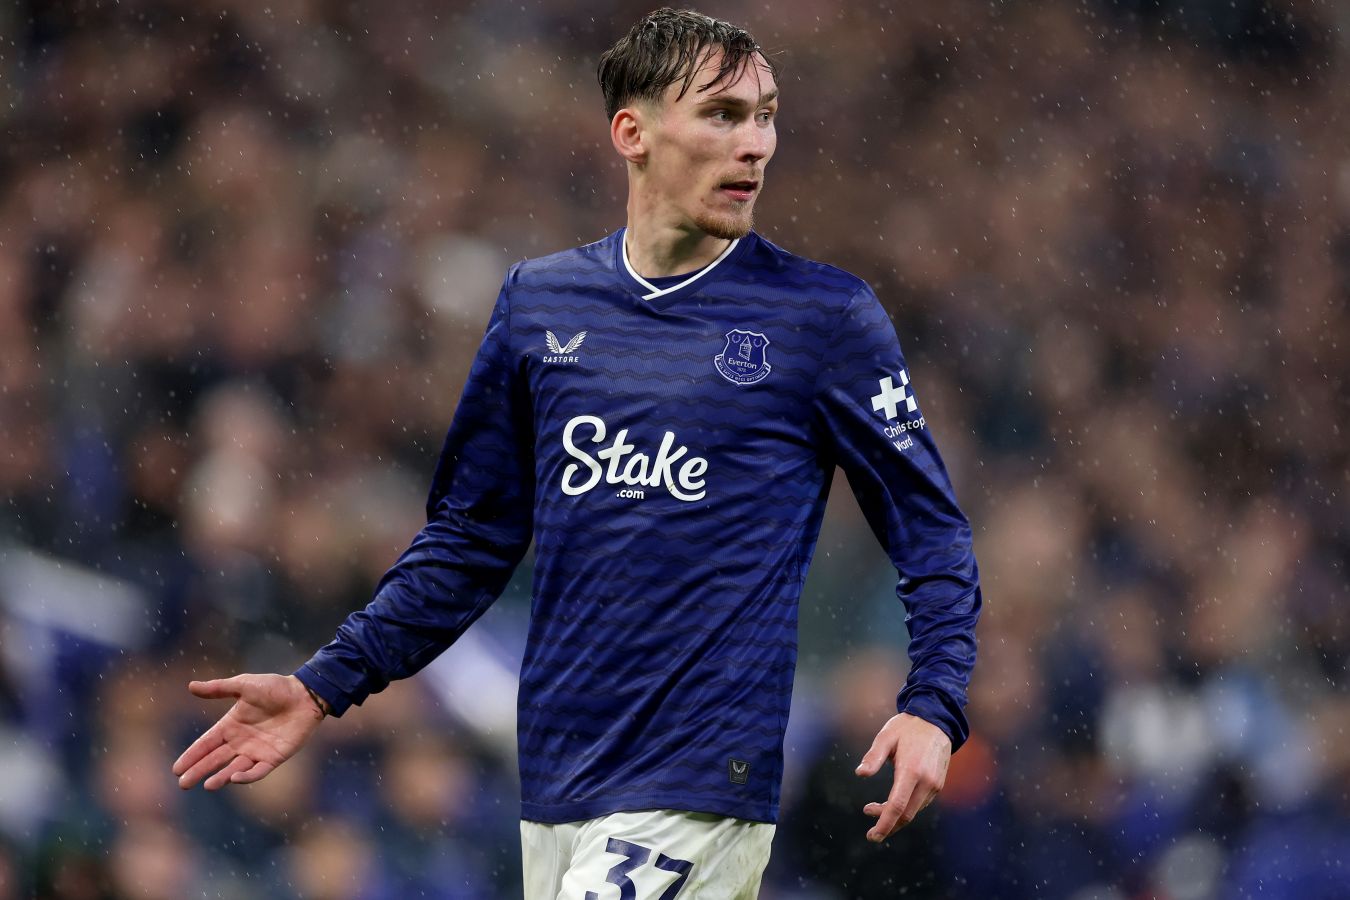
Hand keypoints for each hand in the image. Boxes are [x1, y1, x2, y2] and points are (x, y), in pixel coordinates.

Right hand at [173, 674, 324, 789]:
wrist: (306, 694)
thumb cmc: (276, 687)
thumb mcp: (244, 685)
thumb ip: (219, 688)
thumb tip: (190, 686)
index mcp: (231, 725)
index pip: (206, 743)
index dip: (192, 755)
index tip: (177, 768)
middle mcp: (241, 741)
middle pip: (215, 759)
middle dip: (199, 771)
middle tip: (183, 784)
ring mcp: (257, 751)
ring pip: (234, 768)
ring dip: (221, 777)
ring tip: (207, 785)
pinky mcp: (274, 757)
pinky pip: (258, 771)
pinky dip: (246, 776)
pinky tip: (234, 778)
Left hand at [855, 712, 950, 841]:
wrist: (936, 720)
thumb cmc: (907, 727)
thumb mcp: (886, 736)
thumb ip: (873, 756)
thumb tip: (860, 773)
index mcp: (912, 770)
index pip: (897, 806)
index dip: (884, 824)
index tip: (872, 835)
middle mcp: (927, 781)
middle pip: (906, 815)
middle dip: (887, 825)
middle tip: (869, 826)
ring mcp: (935, 784)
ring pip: (914, 811)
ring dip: (894, 816)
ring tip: (872, 808)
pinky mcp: (938, 784)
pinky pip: (920, 804)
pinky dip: (905, 809)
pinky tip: (892, 803)